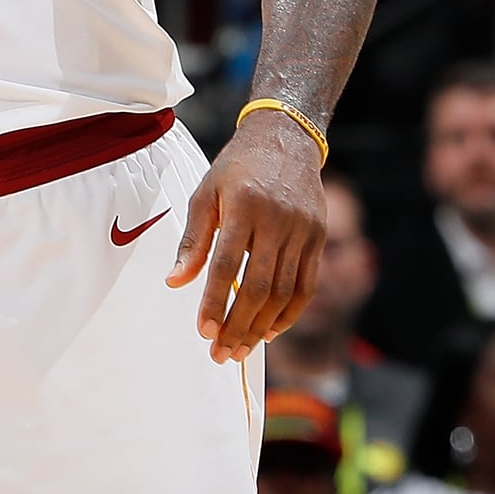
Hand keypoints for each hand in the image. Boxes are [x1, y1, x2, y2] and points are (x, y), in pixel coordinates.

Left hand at [166, 109, 325, 362]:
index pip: (227, 265)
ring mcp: (303, 231)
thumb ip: (193, 239)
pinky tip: (270, 330)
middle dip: (239, 325)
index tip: (203, 331)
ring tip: (242, 348)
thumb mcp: (205, 193)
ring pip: (284, 292)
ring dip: (263, 327)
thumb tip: (175, 282)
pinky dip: (290, 313)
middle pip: (259, 286)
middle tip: (221, 353)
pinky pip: (307, 285)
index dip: (215, 301)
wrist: (284, 140)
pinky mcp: (319, 238)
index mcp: (243, 206)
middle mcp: (277, 220)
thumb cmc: (236, 169)